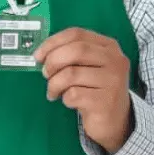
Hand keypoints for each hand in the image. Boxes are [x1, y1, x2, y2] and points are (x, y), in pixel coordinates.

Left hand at [34, 28, 132, 154]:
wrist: (114, 120)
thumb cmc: (94, 89)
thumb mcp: (87, 66)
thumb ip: (69, 54)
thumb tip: (40, 54)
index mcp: (108, 46)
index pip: (76, 34)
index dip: (52, 42)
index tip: (38, 55)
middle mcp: (115, 60)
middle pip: (75, 50)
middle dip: (53, 61)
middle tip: (45, 73)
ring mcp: (113, 81)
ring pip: (71, 74)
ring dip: (54, 84)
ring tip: (54, 91)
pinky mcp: (106, 101)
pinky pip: (73, 94)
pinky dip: (65, 98)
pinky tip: (69, 102)